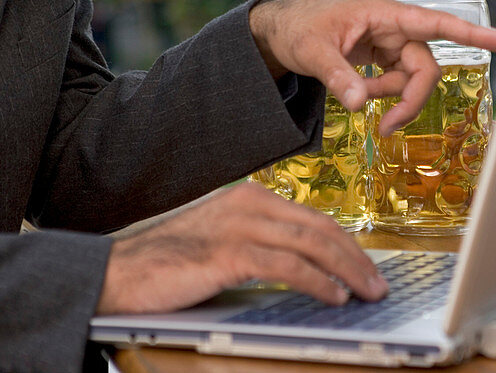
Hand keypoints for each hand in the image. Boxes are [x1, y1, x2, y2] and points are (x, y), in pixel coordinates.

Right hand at [96, 183, 387, 314]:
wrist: (116, 271)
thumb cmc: (169, 264)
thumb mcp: (223, 244)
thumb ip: (260, 246)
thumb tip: (307, 271)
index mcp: (251, 198)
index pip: (314, 219)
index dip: (347, 245)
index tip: (366, 267)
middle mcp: (250, 204)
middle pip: (321, 228)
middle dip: (356, 258)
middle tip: (378, 283)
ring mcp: (240, 226)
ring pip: (312, 244)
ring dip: (347, 271)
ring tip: (367, 292)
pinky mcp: (229, 253)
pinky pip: (288, 266)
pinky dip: (317, 282)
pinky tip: (333, 297)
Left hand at [248, 0, 495, 133]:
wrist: (280, 30)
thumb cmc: (297, 27)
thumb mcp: (312, 51)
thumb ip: (336, 77)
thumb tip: (356, 104)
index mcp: (384, 14)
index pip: (436, 23)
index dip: (471, 33)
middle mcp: (394, 27)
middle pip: (425, 66)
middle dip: (410, 98)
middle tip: (387, 127)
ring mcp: (390, 42)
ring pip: (412, 77)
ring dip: (391, 97)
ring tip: (354, 98)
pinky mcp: (383, 56)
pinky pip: (397, 80)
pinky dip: (382, 94)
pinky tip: (357, 92)